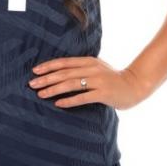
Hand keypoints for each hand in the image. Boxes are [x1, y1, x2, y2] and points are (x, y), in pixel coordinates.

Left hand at [29, 56, 151, 109]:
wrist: (135, 85)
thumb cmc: (113, 79)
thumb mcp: (98, 69)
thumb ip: (82, 69)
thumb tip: (60, 74)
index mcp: (89, 61)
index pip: (65, 62)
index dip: (49, 66)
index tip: (35, 71)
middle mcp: (92, 69)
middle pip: (65, 73)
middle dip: (46, 78)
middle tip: (31, 84)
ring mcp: (98, 81)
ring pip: (71, 84)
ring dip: (54, 89)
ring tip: (41, 94)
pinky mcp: (103, 93)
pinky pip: (83, 97)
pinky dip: (70, 100)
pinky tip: (58, 104)